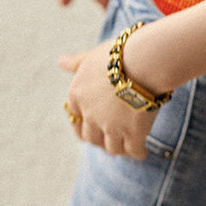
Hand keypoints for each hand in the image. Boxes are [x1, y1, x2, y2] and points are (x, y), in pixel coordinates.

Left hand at [59, 40, 157, 159]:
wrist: (145, 59)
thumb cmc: (121, 53)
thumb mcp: (94, 56)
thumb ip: (77, 62)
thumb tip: (60, 61)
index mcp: (77, 95)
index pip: (76, 118)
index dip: (85, 122)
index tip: (94, 123)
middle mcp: (90, 115)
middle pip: (91, 137)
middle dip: (100, 139)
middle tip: (111, 137)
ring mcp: (110, 127)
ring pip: (111, 147)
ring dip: (118, 147)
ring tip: (127, 146)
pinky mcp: (132, 133)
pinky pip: (133, 150)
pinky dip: (137, 152)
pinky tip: (142, 151)